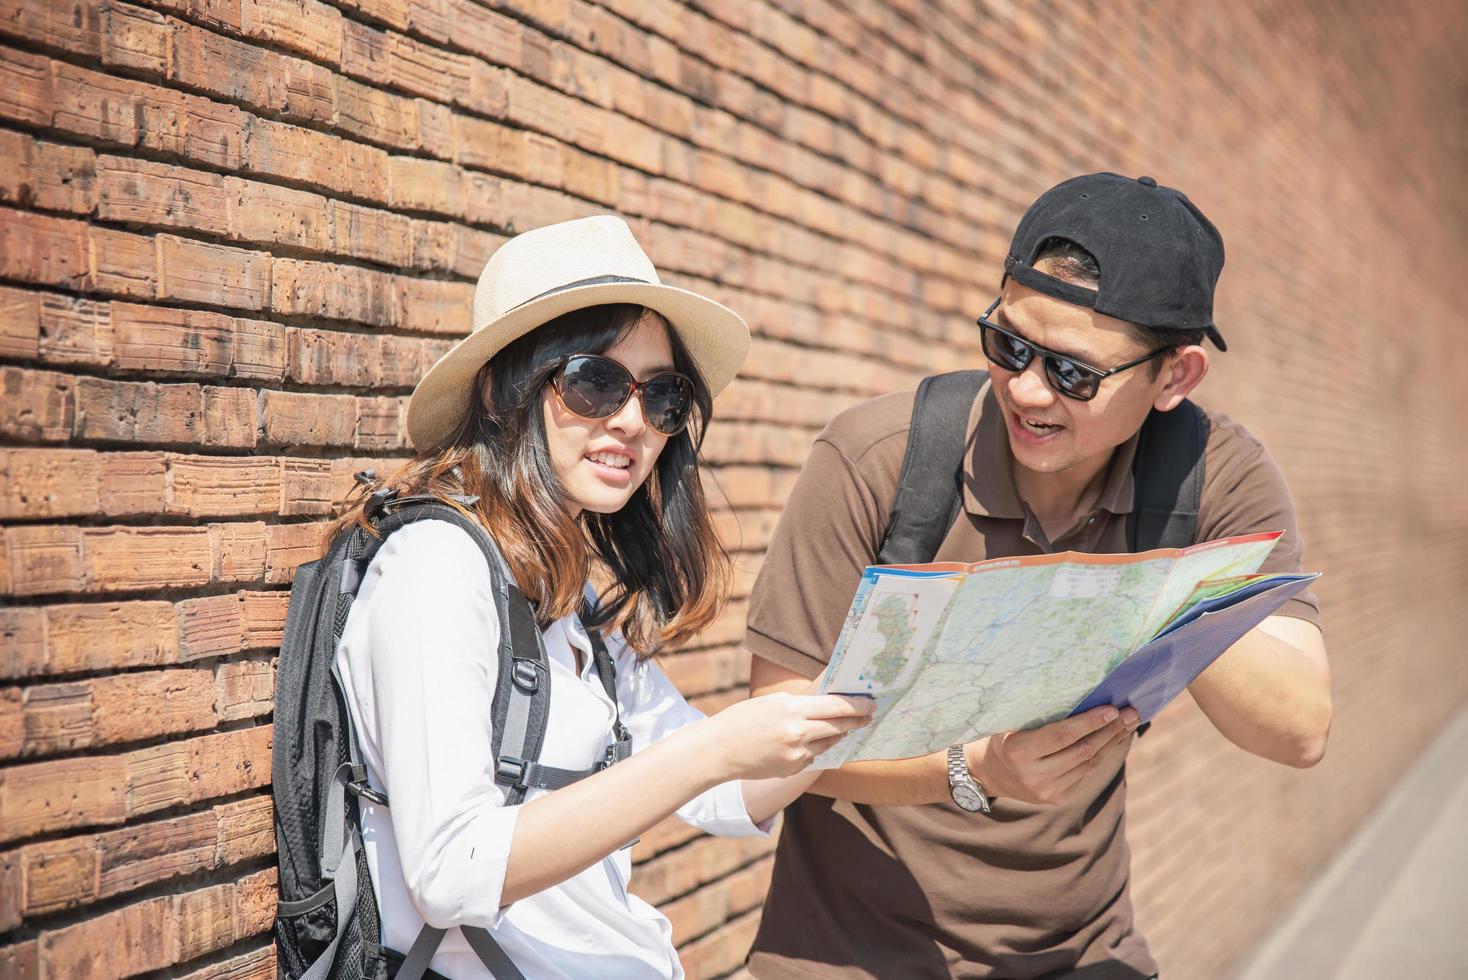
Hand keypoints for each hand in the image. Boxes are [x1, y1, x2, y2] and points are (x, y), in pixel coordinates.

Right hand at [706, 692, 875, 780]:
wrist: (718, 750)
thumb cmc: (744, 719)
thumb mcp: (773, 702)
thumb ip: (802, 703)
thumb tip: (829, 703)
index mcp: (793, 710)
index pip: (837, 706)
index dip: (858, 705)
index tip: (871, 703)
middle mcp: (798, 733)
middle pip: (840, 726)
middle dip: (857, 721)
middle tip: (869, 716)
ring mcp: (796, 754)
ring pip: (829, 743)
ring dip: (837, 734)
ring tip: (842, 726)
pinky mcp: (792, 769)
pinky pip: (812, 756)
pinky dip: (814, 747)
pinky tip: (805, 741)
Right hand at [968, 705, 1139, 805]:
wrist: (987, 774)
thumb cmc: (1001, 737)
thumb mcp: (1012, 722)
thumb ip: (1041, 716)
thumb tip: (1084, 698)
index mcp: (1018, 751)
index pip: (1062, 736)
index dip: (1089, 723)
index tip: (1111, 709)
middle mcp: (1033, 775)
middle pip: (1082, 751)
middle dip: (1109, 730)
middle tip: (1130, 713)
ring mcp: (1046, 791)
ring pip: (1088, 764)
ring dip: (1111, 743)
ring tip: (1128, 725)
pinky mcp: (1056, 799)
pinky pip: (1085, 774)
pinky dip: (1101, 756)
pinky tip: (1113, 741)